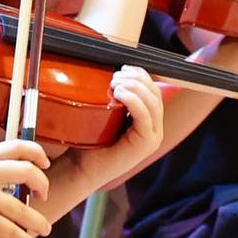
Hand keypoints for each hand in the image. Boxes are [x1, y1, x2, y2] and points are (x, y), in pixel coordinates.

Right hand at [0, 140, 52, 237]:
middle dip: (42, 185)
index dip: (37, 154)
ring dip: (39, 221)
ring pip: (25, 210)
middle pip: (28, 172)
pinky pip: (13, 232)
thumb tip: (8, 181)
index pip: (17, 146)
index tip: (45, 163)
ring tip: (44, 228)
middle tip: (43, 196)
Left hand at [86, 66, 164, 185]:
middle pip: (155, 93)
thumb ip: (115, 99)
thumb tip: (115, 74)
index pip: (154, 90)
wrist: (82, 169)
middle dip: (136, 78)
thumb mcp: (105, 115)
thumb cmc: (89, 142)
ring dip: (134, 87)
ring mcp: (152, 138)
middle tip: (115, 76)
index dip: (141, 75)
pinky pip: (145, 116)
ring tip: (114, 83)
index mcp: (149, 121)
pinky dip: (133, 101)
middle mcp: (155, 129)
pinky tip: (119, 93)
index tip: (123, 68)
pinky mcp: (144, 145)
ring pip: (153, 102)